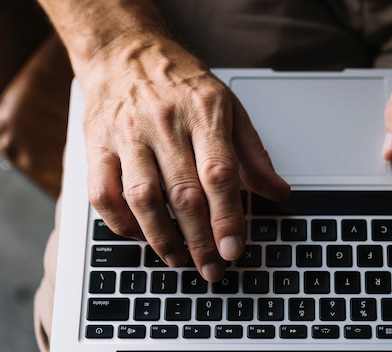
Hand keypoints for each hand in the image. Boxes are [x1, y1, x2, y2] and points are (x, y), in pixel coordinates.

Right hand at [80, 33, 289, 280]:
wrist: (127, 54)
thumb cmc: (183, 83)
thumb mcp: (230, 107)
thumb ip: (254, 154)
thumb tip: (279, 192)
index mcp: (205, 113)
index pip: (219, 174)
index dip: (227, 217)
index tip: (233, 249)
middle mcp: (165, 123)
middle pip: (183, 194)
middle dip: (200, 240)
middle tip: (211, 268)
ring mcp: (128, 135)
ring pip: (142, 199)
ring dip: (162, 238)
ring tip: (180, 258)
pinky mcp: (98, 145)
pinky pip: (103, 194)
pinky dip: (121, 223)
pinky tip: (141, 234)